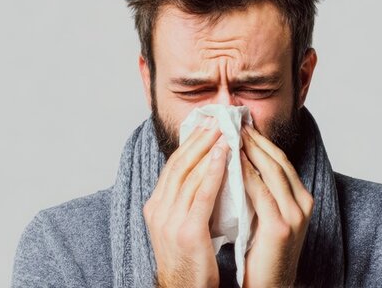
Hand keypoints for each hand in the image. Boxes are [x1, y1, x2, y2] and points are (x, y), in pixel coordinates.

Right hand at [143, 117, 229, 287]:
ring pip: (189, 175)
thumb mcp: (181, 226)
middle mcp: (158, 210)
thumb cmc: (189, 262)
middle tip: (217, 119)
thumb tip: (206, 174)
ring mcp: (170, 221)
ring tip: (225, 130)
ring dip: (208, 149)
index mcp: (155, 207)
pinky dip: (213, 171)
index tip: (206, 125)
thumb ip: (188, 202)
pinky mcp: (188, 232)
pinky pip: (202, 195)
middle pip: (179, 165)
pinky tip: (226, 156)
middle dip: (199, 139)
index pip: (172, 166)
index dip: (190, 143)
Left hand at [239, 125, 313, 286]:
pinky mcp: (281, 227)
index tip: (239, 124)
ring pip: (271, 170)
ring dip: (249, 149)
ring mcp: (295, 214)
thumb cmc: (262, 255)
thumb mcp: (265, 217)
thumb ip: (259, 193)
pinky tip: (231, 161)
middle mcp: (303, 202)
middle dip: (254, 138)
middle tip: (232, 120)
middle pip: (277, 159)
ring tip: (229, 133)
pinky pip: (260, 192)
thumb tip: (239, 164)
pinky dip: (245, 173)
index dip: (259, 140)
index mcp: (301, 198)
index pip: (279, 160)